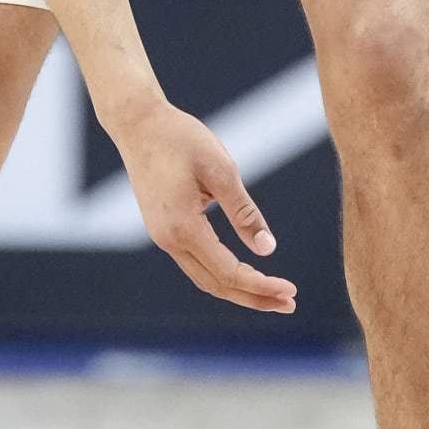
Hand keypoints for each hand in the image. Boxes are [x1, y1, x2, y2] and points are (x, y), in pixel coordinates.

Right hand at [116, 103, 295, 314]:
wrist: (138, 124)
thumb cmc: (181, 139)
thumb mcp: (221, 170)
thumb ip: (244, 212)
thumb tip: (268, 250)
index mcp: (183, 227)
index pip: (229, 272)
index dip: (262, 286)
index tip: (291, 292)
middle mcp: (168, 240)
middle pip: (216, 285)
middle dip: (254, 297)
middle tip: (289, 304)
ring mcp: (162, 236)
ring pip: (204, 277)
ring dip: (238, 289)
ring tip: (272, 294)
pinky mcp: (162, 228)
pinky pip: (195, 262)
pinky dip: (222, 273)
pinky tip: (243, 271)